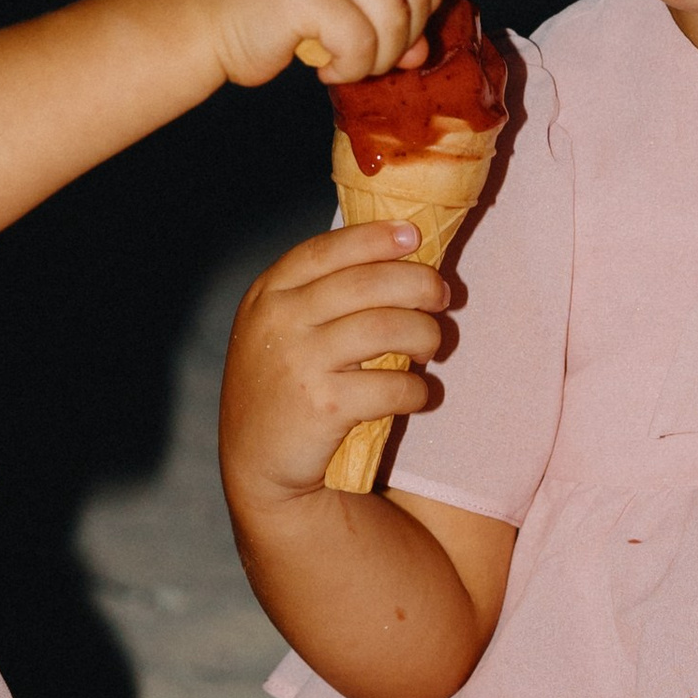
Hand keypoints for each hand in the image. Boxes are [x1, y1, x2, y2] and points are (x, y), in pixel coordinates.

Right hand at [201, 0, 448, 91]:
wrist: (204, 18)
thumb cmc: (267, 8)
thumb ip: (383, 10)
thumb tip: (421, 50)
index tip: (405, 25)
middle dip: (403, 36)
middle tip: (371, 56)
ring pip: (395, 19)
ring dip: (377, 58)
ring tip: (347, 64)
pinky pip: (362, 43)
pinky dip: (351, 68)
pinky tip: (325, 67)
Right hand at [221, 223, 448, 504]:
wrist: (257, 462)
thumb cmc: (280, 385)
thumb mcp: (277, 328)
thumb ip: (316, 293)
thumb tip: (394, 258)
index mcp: (268, 293)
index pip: (327, 249)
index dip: (375, 239)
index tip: (413, 235)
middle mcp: (279, 320)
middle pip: (367, 283)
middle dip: (418, 284)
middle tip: (441, 296)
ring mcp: (299, 363)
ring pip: (387, 327)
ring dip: (425, 333)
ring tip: (431, 345)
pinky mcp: (323, 406)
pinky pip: (392, 385)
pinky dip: (417, 389)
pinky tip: (417, 393)